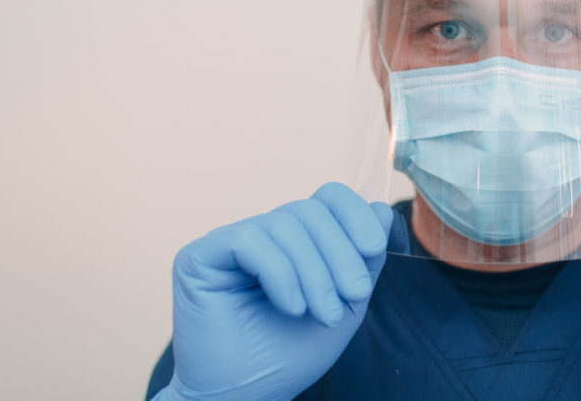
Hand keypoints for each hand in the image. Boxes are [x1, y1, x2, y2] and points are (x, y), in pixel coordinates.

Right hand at [157, 182, 391, 400]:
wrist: (248, 396)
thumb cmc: (292, 353)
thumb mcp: (345, 302)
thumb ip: (364, 257)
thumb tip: (381, 208)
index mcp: (295, 239)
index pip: (328, 198)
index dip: (355, 215)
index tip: (373, 249)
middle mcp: (262, 233)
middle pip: (311, 210)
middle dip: (340, 253)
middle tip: (354, 296)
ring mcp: (229, 241)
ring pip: (284, 224)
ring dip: (314, 272)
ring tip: (322, 313)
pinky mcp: (199, 256)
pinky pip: (249, 240)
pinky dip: (279, 274)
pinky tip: (290, 308)